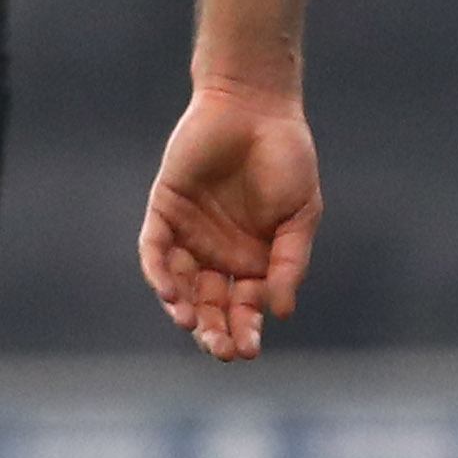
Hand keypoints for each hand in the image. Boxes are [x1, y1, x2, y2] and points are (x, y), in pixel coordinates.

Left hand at [139, 83, 322, 362]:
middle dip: (215, 330)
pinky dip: (161, 274)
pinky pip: (156, 252)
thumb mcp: (301, 213)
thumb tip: (282, 311)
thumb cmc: (287, 157)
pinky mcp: (164, 213)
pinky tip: (173, 293)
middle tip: (221, 349)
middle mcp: (219, 253)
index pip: (246, 305)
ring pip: (181, 286)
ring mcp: (189, 235)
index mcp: (255, 257)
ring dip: (186, 309)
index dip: (246, 329)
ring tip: (194, 325)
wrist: (255, 108)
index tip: (249, 350)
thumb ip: (290, 261)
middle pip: (211, 304)